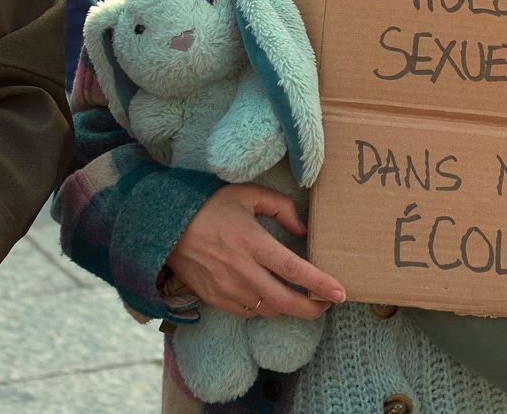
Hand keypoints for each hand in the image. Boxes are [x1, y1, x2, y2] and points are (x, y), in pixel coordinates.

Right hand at [166, 184, 344, 319]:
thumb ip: (280, 207)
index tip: (340, 293)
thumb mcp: (247, 194)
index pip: (294, 269)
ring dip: (287, 307)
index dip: (320, 284)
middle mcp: (241, 270)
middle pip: (286, 301)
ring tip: (297, 296)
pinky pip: (248, 311)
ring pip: (269, 309)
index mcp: (251, 242)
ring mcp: (227, 288)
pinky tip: (267, 294)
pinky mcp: (215, 298)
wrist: (166, 227)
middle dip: (312, 308)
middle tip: (326, 305)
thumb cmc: (210, 206)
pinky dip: (263, 307)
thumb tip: (301, 231)